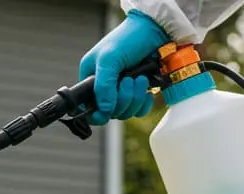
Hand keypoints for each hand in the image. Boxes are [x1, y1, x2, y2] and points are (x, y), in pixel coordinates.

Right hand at [78, 10, 169, 125]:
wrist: (156, 29)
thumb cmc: (129, 38)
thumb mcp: (109, 59)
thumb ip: (103, 86)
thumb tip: (104, 110)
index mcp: (90, 79)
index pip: (88, 107)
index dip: (97, 114)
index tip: (106, 112)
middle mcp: (105, 87)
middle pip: (109, 112)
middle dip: (122, 100)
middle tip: (128, 81)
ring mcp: (122, 91)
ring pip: (125, 112)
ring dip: (135, 98)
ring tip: (140, 78)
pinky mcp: (139, 92)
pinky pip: (139, 110)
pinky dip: (144, 103)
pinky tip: (147, 89)